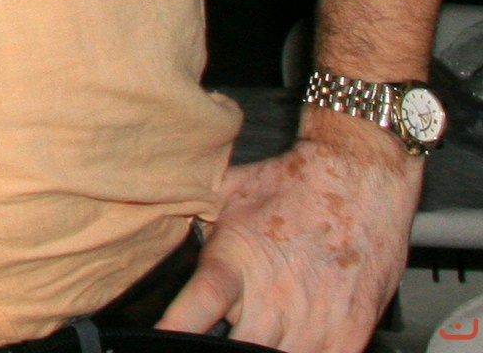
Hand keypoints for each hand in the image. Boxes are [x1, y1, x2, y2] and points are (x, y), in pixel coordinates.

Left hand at [159, 111, 416, 352]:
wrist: (362, 176)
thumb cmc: (292, 183)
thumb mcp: (226, 194)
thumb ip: (192, 226)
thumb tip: (149, 228)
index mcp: (235, 261)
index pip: (196, 308)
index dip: (176, 329)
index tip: (162, 338)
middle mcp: (274, 297)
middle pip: (237, 348)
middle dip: (222, 343)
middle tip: (216, 331)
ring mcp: (315, 321)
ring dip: (262, 348)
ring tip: (254, 329)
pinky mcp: (351, 334)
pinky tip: (289, 338)